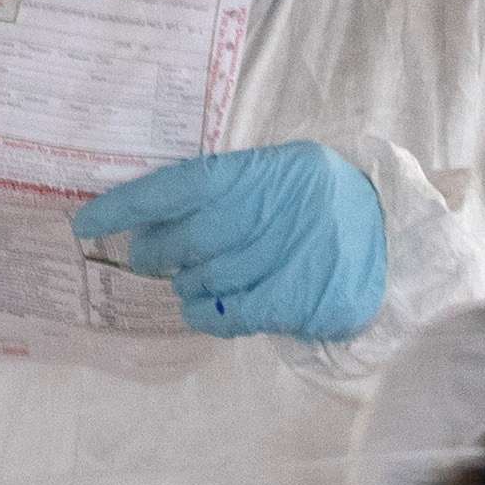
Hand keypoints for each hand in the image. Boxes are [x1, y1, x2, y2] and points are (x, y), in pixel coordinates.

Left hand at [75, 141, 389, 341]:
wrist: (397, 241)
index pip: (180, 185)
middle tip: (146, 256)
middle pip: (189, 238)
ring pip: (207, 279)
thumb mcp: (284, 174)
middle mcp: (276, 209)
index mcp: (266, 170)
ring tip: (189, 282)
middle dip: (156, 250)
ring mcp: (290, 256)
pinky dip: (207, 314)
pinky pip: (232, 314)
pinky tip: (202, 309)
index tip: (87, 221)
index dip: (129, 205)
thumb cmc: (326, 204)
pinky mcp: (301, 299)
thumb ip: (228, 189)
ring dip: (186, 284)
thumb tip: (151, 218)